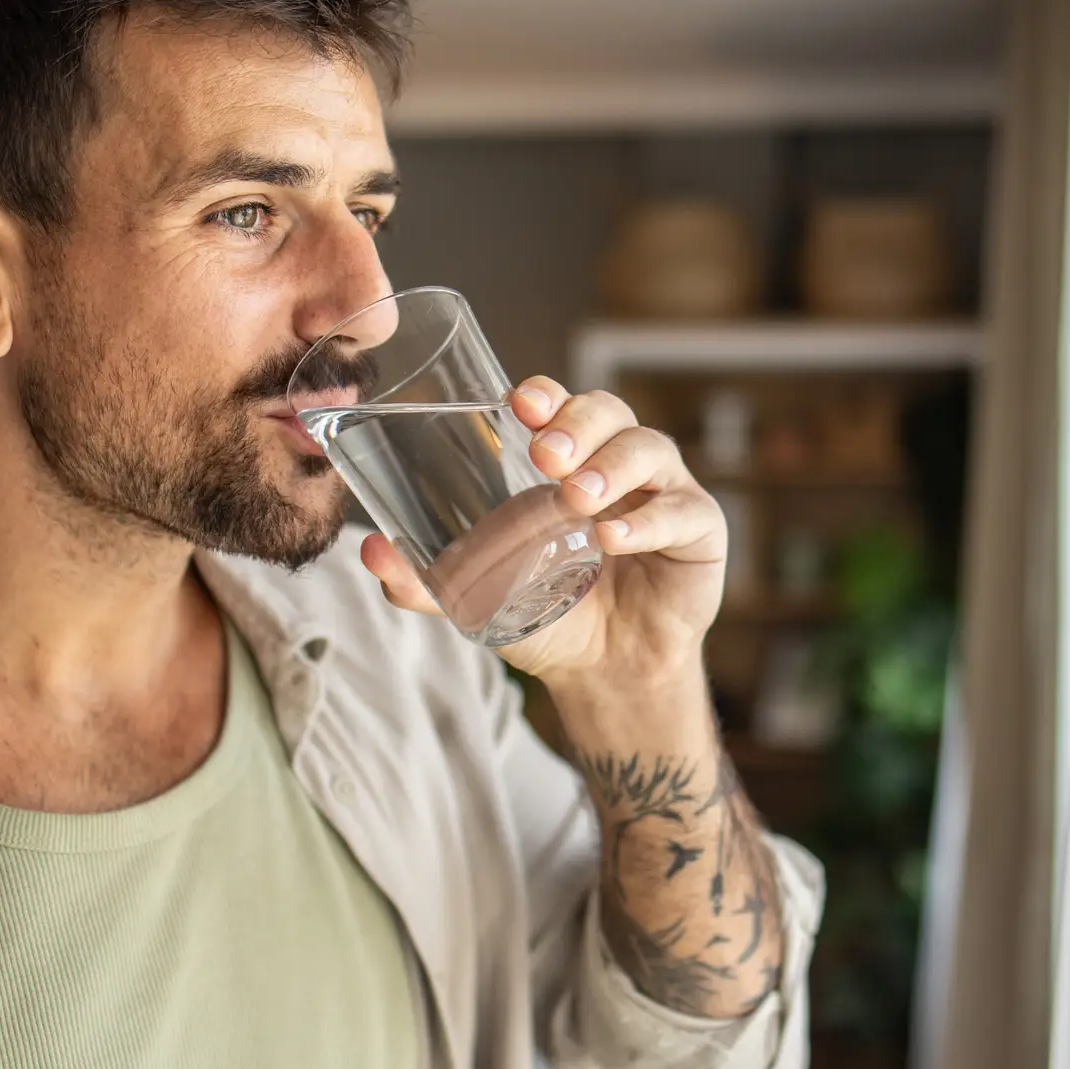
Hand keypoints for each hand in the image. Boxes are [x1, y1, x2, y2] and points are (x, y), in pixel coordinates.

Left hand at [358, 375, 725, 687]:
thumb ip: (429, 580)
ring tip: (576, 497)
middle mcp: (618, 465)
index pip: (560, 407)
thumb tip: (369, 551)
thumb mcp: (482, 599)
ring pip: (650, 450)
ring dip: (611, 467)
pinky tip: (613, 538)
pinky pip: (684, 510)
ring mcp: (663, 492)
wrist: (605, 673)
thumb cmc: (549, 615)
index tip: (518, 403)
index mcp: (568, 461)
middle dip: (576, 423)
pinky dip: (647, 522)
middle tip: (543, 453)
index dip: (544, 395)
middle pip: (609, 412)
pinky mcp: (699, 531)